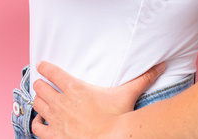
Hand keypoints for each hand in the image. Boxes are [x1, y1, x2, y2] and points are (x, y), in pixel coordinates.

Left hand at [30, 61, 165, 138]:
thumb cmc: (116, 118)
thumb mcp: (127, 95)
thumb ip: (142, 79)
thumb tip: (160, 66)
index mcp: (75, 88)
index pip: (52, 72)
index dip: (44, 67)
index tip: (41, 65)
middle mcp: (61, 101)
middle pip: (40, 87)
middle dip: (41, 84)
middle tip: (43, 84)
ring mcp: (55, 119)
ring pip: (37, 104)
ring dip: (38, 101)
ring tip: (42, 100)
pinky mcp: (54, 135)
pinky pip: (37, 127)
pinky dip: (37, 122)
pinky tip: (41, 121)